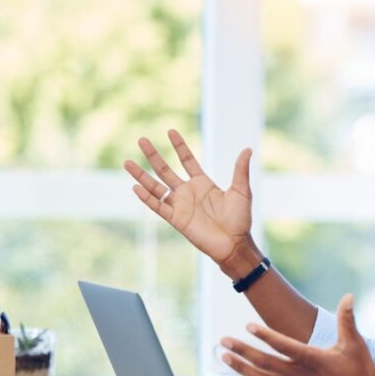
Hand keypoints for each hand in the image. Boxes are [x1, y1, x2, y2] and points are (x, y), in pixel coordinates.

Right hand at [124, 130, 253, 265]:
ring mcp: (180, 205)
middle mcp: (188, 192)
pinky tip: (135, 187)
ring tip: (126, 162)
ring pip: (156, 186)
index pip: (187, 160)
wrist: (234, 243)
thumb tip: (248, 150)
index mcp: (203, 183)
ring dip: (141, 175)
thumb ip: (240, 170)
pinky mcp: (176, 219)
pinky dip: (146, 198)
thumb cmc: (240, 219)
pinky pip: (158, 206)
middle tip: (141, 140)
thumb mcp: (241, 191)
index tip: (171, 131)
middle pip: (165, 170)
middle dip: (153, 155)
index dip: (180, 146)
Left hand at [219, 295, 374, 375]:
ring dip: (241, 369)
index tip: (248, 326)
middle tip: (223, 341)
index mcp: (313, 360)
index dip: (264, 336)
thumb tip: (348, 296)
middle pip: (265, 363)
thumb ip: (347, 319)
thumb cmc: (362, 373)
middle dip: (242, 351)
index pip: (283, 346)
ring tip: (226, 359)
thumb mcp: (355, 343)